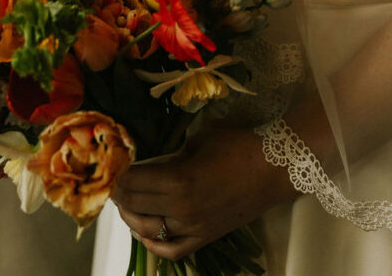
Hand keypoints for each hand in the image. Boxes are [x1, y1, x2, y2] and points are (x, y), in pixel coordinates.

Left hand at [111, 127, 295, 261]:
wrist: (273, 168)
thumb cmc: (239, 146)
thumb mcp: (200, 141)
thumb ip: (175, 154)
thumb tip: (159, 163)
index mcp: (178, 179)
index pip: (135, 181)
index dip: (122, 175)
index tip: (118, 168)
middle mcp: (181, 209)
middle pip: (136, 206)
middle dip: (122, 195)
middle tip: (118, 184)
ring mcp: (193, 227)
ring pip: (149, 231)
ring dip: (131, 218)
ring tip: (126, 206)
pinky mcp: (205, 238)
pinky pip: (172, 250)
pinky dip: (153, 245)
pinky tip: (144, 234)